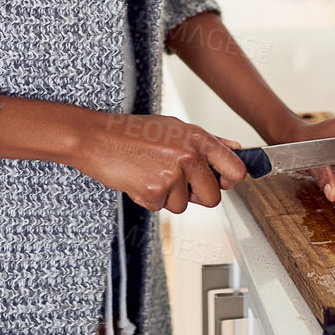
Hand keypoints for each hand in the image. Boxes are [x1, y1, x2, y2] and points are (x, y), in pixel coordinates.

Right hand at [78, 113, 248, 212]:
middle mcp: (189, 156)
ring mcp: (173, 175)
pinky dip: (150, 199)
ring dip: (169, 196)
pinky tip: (140, 179)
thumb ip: (209, 141)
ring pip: (184, 205)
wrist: (98, 138)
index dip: (229, 181)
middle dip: (196, 195)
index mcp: (198, 138)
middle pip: (213, 197)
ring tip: (152, 173)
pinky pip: (161, 207)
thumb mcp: (175, 127)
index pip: (236, 169)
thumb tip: (236, 149)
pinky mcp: (155, 191)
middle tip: (175, 179)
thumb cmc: (133, 132)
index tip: (219, 182)